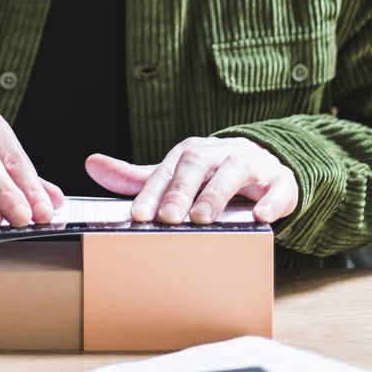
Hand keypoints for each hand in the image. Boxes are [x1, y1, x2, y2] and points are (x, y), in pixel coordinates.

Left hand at [85, 136, 298, 224]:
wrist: (265, 162)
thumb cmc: (211, 173)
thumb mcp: (174, 174)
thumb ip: (136, 176)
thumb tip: (91, 164)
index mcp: (190, 153)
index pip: (167, 171)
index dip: (151, 192)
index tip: (138, 216)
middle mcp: (218, 153)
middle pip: (197, 164)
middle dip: (181, 191)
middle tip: (168, 218)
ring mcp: (251, 164)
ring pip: (234, 171)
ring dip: (217, 194)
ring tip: (203, 218)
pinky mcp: (279, 180)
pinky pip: (279, 187)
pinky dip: (271, 200)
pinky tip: (261, 216)